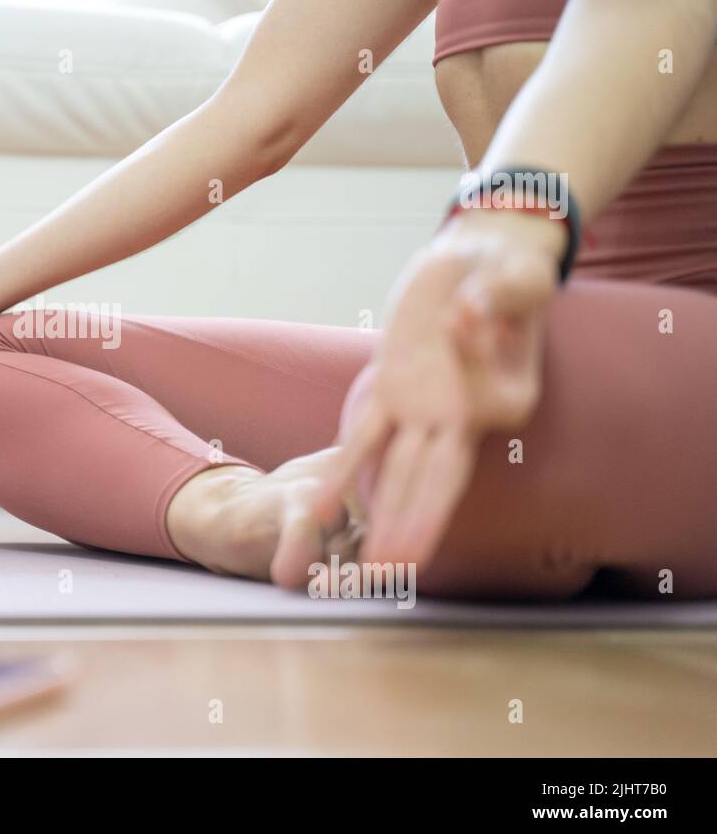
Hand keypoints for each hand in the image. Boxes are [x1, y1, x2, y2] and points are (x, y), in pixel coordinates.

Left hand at [319, 211, 564, 565]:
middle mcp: (465, 419)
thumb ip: (497, 302)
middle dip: (414, 530)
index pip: (472, 435)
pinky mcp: (392, 391)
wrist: (477, 259)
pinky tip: (320, 507)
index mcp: (506, 401)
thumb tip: (466, 318)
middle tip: (396, 574)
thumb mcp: (512, 277)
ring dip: (385, 517)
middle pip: (436, 482)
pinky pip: (365, 439)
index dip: (443, 471)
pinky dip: (343, 472)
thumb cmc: (506, 269)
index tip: (423, 490)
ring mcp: (426, 410)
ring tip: (370, 565)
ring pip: (402, 473)